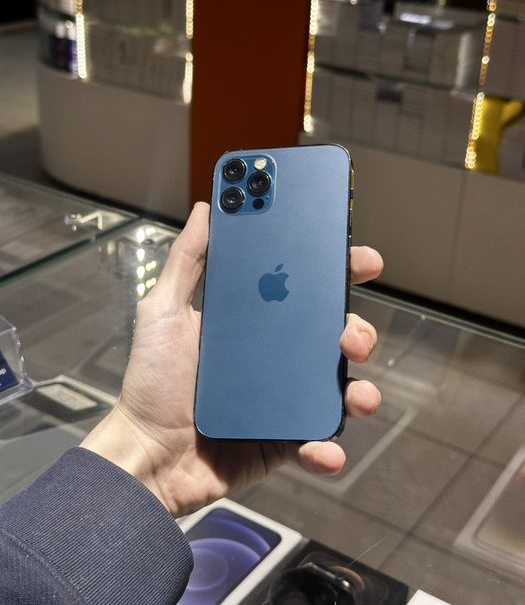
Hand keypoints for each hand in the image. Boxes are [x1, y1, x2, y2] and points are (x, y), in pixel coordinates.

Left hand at [81, 203, 382, 516]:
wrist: (145, 455)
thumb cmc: (151, 381)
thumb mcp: (163, 311)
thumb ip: (187, 260)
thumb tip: (208, 207)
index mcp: (255, 324)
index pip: (304, 290)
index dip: (336, 272)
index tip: (360, 259)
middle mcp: (276, 358)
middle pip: (333, 336)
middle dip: (357, 330)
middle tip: (349, 334)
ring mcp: (283, 401)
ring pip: (339, 388)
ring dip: (360, 389)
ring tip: (357, 392)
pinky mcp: (282, 442)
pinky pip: (318, 442)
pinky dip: (328, 448)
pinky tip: (323, 448)